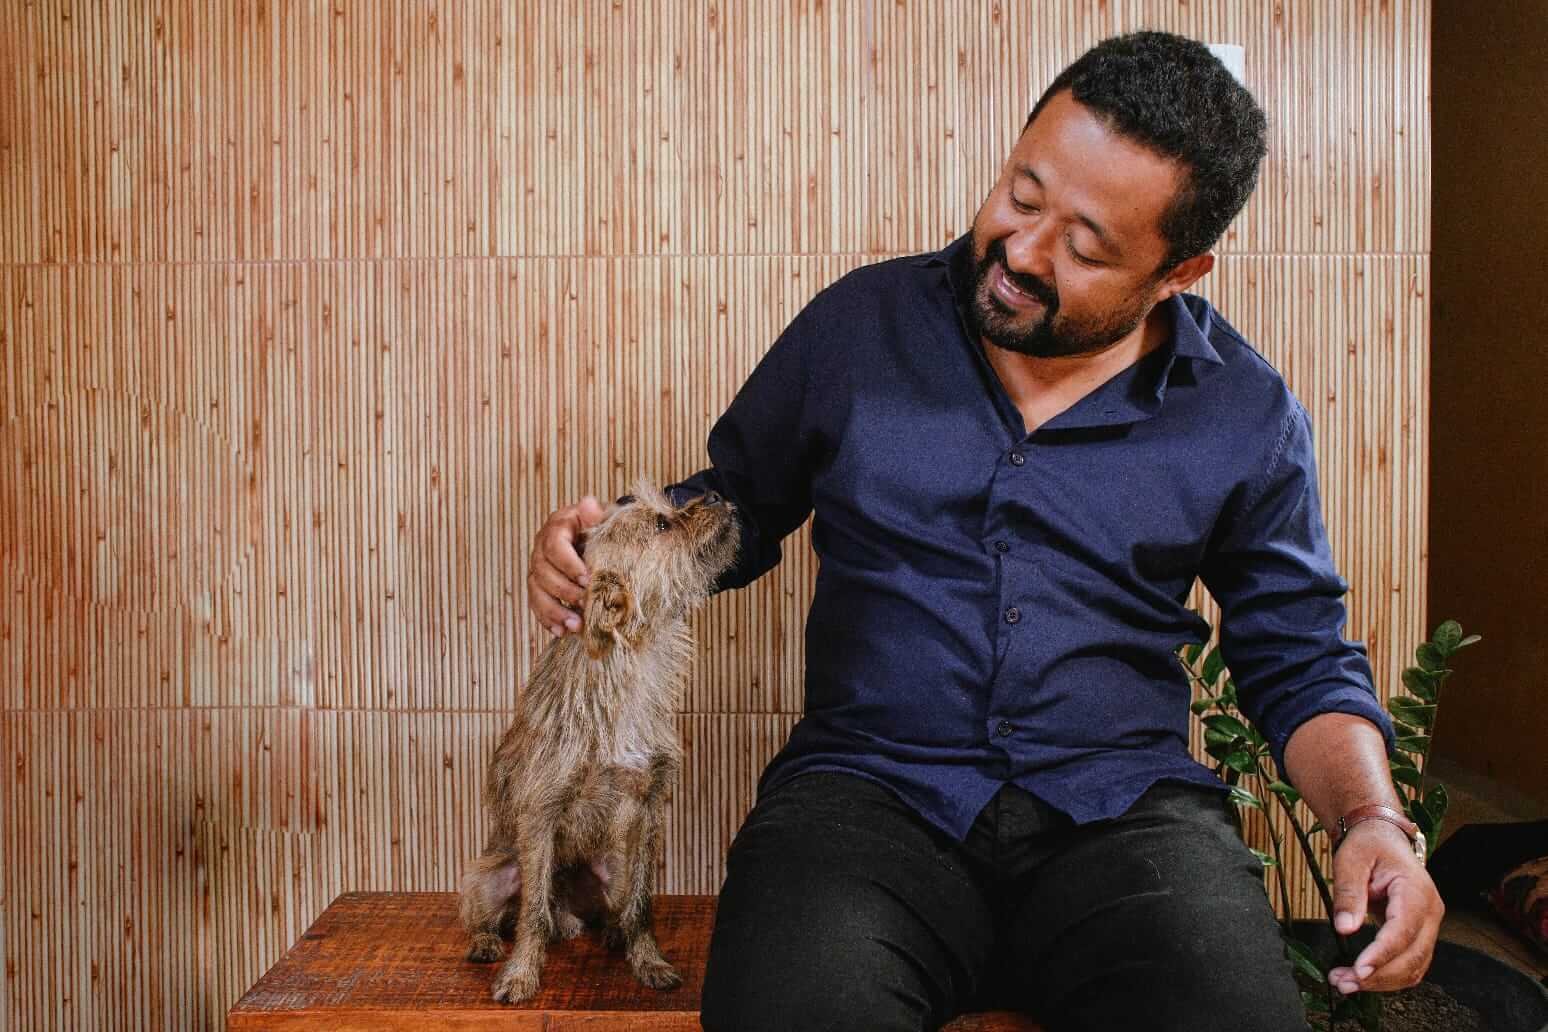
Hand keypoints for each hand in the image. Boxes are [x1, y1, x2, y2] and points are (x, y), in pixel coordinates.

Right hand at [527, 495, 607, 637]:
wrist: (600, 538)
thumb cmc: (604, 528)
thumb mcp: (605, 517)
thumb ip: (597, 514)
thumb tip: (589, 504)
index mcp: (558, 526)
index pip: (554, 545)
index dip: (568, 564)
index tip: (588, 580)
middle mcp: (542, 547)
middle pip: (543, 571)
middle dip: (564, 591)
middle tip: (585, 604)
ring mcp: (538, 567)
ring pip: (536, 591)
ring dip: (554, 611)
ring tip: (575, 626)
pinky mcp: (539, 586)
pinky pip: (536, 604)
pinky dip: (547, 620)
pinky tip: (561, 632)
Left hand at [1326, 819, 1444, 994]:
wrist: (1382, 837)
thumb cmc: (1367, 845)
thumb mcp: (1350, 860)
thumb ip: (1349, 893)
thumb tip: (1345, 928)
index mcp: (1416, 891)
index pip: (1402, 931)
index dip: (1382, 954)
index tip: (1358, 970)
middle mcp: (1430, 911)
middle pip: (1412, 956)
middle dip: (1379, 975)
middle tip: (1343, 982)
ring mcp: (1428, 925)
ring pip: (1414, 966)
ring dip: (1382, 981)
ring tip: (1345, 983)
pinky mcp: (1419, 934)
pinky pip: (1410, 964)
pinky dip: (1388, 976)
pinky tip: (1361, 979)